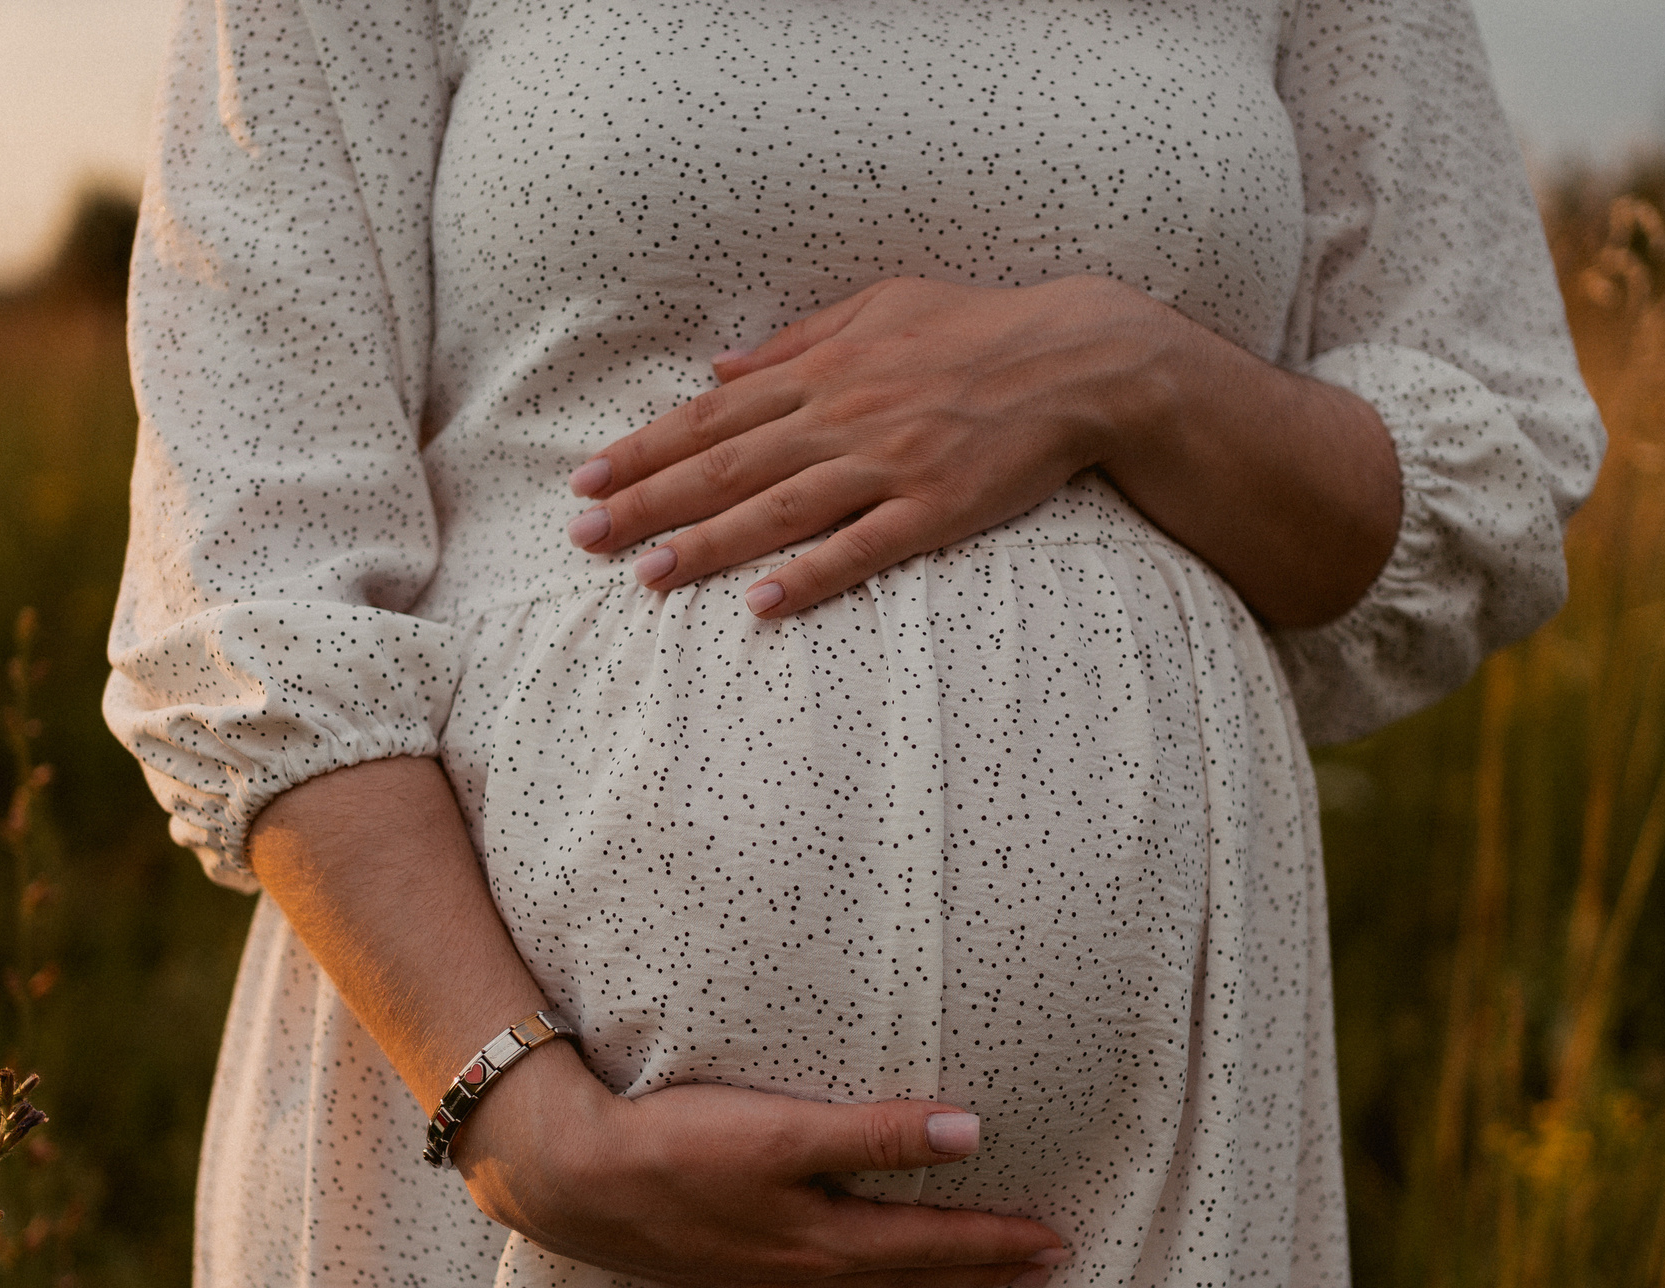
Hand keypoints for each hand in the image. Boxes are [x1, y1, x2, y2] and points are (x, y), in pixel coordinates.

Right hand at [456, 1047, 1069, 1287]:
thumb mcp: (789, 1130)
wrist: (576, 1178)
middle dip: (974, 1276)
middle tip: (1038, 1280)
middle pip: (903, 1274)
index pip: (932, 1237)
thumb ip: (879, 1134)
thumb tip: (970, 1133)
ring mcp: (752, 1285)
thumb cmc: (682, 1144)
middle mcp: (798, 1268)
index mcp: (825, 1231)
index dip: (996, 1240)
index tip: (1054, 1244)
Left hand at [563, 274, 1181, 616]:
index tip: (589, 481)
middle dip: (647, 502)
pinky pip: (861, 549)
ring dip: (706, 545)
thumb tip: (717, 366)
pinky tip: (759, 604)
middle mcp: (843, 417)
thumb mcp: (882, 306)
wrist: (1081, 360)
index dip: (645, 450)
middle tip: (583, 537)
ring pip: (777, 511)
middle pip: (726, 466)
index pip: (712, 415)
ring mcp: (888, 465)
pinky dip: (807, 576)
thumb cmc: (979, 328)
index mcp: (825, 370)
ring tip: (646, 576)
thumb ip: (797, 340)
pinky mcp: (934, 509)